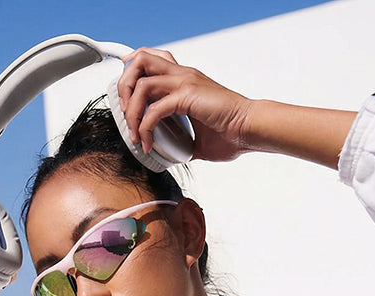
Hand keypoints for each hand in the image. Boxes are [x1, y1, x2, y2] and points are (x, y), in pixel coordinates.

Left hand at [116, 49, 254, 162]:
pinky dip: (145, 128)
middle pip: (140, 61)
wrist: (251, 129)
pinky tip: (147, 143)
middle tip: (124, 114)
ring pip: (141, 82)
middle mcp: (183, 75)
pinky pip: (154, 109)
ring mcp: (185, 83)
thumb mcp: (199, 139)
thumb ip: (184, 141)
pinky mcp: (187, 97)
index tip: (125, 97)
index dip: (132, 73)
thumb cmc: (232, 133)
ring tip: (133, 133)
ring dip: (131, 109)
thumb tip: (174, 155)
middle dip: (124, 86)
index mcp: (185, 78)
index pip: (151, 61)